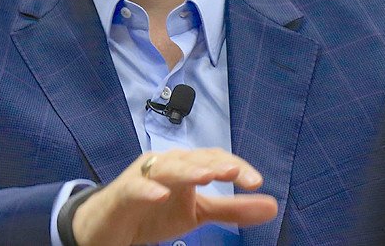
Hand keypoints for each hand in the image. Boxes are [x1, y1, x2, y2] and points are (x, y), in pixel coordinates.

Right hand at [72, 149, 277, 245]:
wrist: (111, 225)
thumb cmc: (154, 212)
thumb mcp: (197, 213)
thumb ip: (232, 209)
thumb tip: (273, 205)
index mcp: (184, 167)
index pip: (213, 159)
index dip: (235, 167)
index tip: (256, 183)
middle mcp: (165, 164)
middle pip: (192, 159)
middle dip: (214, 165)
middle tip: (235, 173)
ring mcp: (143, 177)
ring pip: (166, 168)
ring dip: (187, 170)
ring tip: (207, 177)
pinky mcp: (123, 193)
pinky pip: (136, 187)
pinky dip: (148, 189)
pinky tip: (162, 195)